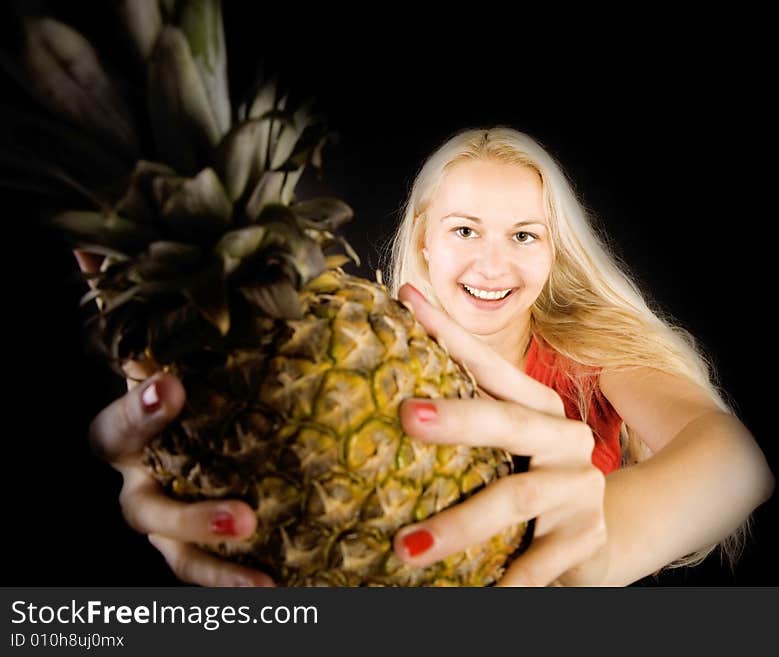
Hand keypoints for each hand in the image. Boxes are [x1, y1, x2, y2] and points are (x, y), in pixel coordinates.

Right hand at [75, 250, 273, 586]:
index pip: (119, 421)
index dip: (138, 407)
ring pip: (170, 547)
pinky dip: (237, 584)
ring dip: (211, 553)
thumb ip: (146, 309)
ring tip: (262, 553)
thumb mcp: (175, 350)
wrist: (190, 441)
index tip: (172, 388)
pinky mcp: (187, 552)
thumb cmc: (189, 390)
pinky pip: (205, 575)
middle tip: (241, 513)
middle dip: (186, 513)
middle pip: (143, 506)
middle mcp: (138, 478)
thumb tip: (89, 244)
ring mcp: (159, 519)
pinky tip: (283, 589)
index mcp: (134, 428)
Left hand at [393, 284, 608, 586]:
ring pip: (517, 496)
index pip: (491, 366)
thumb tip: (384, 395)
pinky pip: (539, 563)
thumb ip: (462, 426)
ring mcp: (580, 488)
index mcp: (539, 409)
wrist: (588, 543)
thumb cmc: (525, 484)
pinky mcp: (585, 538)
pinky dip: (504, 579)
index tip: (405, 301)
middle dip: (459, 417)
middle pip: (510, 422)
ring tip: (407, 547)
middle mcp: (565, 439)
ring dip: (461, 523)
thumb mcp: (499, 453)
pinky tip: (473, 592)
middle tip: (407, 415)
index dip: (451, 333)